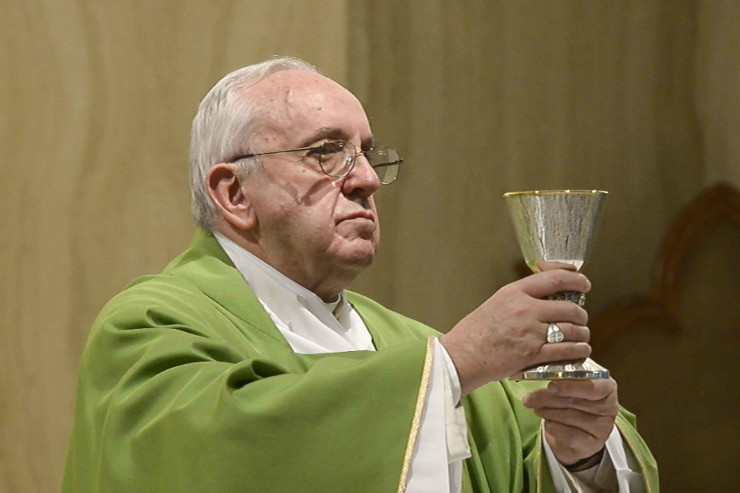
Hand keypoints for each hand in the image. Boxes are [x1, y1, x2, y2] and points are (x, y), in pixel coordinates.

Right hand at [440, 268, 591, 394]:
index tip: (584, 283)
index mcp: (515, 292)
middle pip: (569, 307)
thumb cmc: (474, 332)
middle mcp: (525, 309)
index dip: (576, 279)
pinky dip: (578, 351)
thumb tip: (545, 299)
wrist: (461, 356)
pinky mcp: (533, 354)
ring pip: (572, 330)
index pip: (555, 278)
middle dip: (581, 315)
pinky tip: (580, 351)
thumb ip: (521, 299)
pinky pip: (567, 350)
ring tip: (581, 338)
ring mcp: (531, 332)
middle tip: (580, 320)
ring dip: (582, 335)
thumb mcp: (496, 303)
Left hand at [522, 378, 618, 466]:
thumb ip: (562, 378)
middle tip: (529, 399)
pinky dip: (553, 427)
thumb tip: (538, 374)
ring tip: (536, 408)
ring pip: (569, 417)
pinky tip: (548, 423)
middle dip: (547, 399)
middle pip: (575, 401)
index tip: (550, 385)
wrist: (573, 430)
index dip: (570, 386)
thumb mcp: (569, 385)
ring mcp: (603, 427)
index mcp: (606, 386)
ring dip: (547, 412)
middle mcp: (609, 407)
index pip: (592, 386)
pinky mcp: (594, 444)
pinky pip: (569, 436)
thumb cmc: (571, 401)